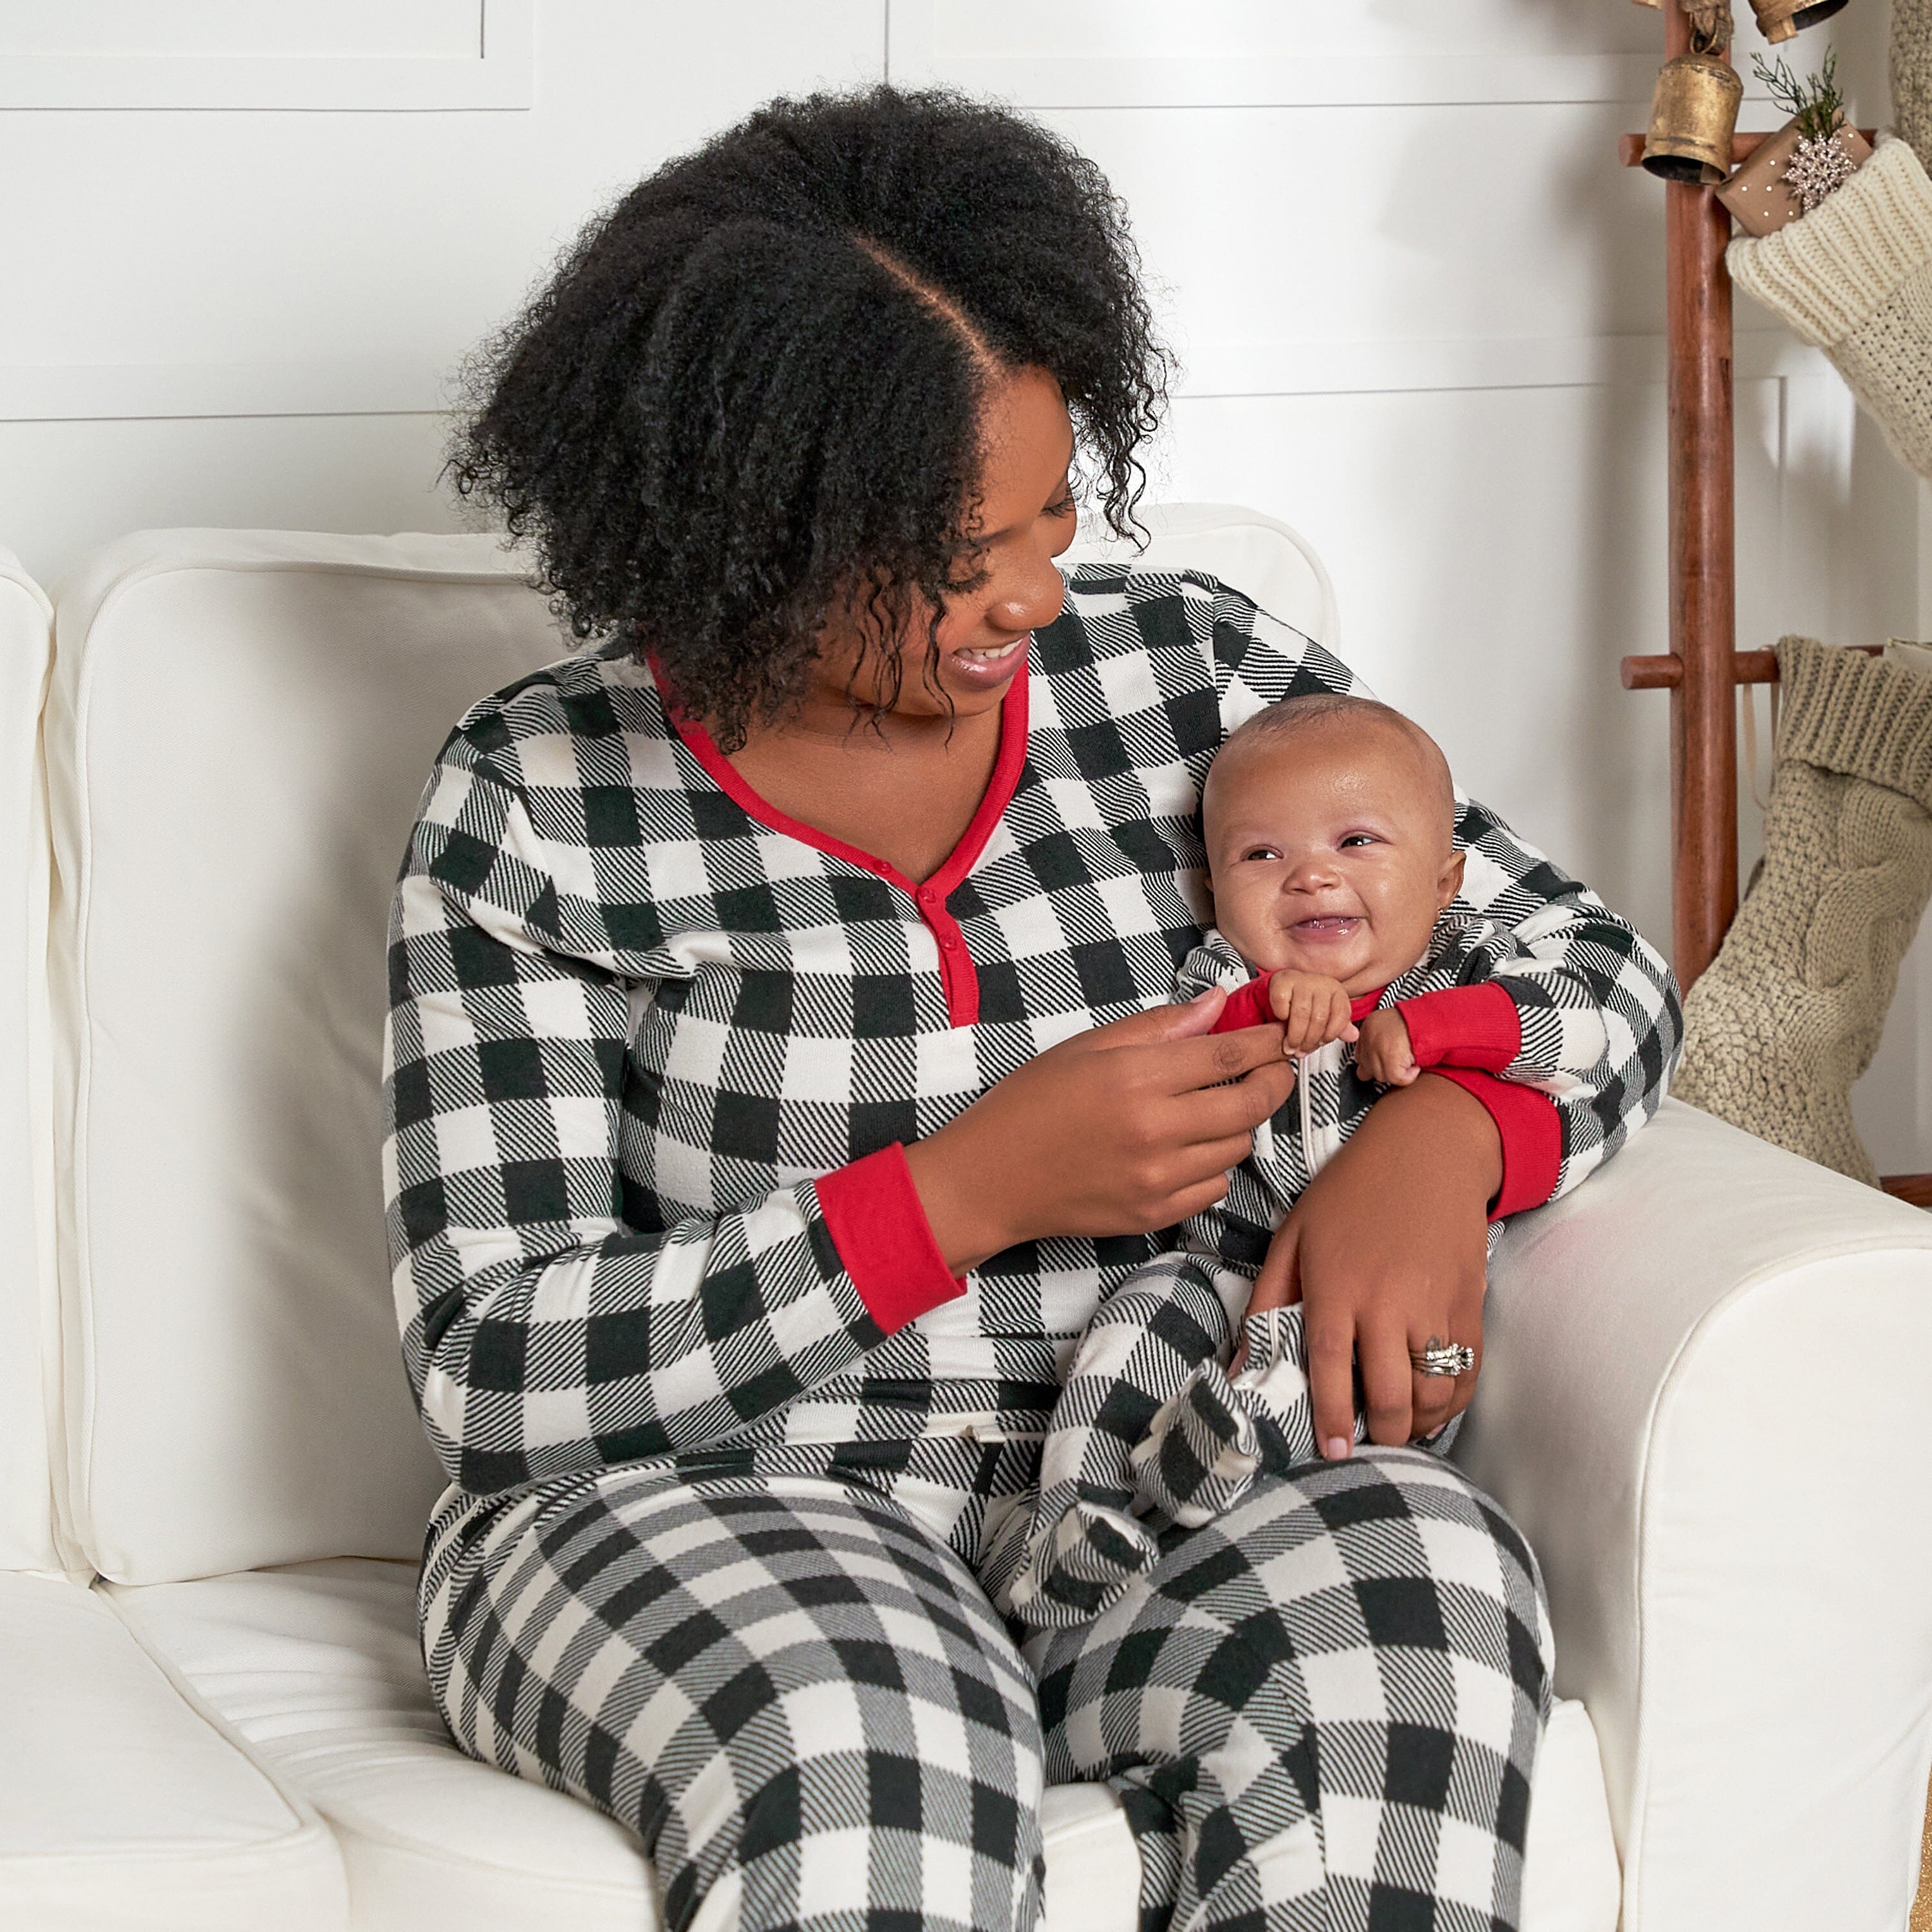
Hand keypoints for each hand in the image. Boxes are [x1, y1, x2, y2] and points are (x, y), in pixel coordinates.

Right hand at [904, 991, 1298, 1273]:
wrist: (990, 1179)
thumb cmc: (1031, 1103)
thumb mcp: (1086, 1047)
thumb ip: (1158, 1026)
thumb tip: (1217, 1005)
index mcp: (1135, 1079)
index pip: (1228, 1057)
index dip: (1264, 1041)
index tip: (1278, 1032)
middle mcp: (1155, 1131)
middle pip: (1250, 1104)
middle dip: (1274, 1079)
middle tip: (1274, 1066)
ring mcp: (1158, 1179)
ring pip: (1238, 1147)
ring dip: (1239, 1123)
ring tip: (1216, 1106)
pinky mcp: (1155, 1214)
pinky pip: (1215, 1187)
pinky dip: (1213, 1164)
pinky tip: (1187, 1147)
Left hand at [1240, 1075, 1497, 1450]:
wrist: (1428, 1151)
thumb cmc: (1348, 1192)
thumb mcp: (1293, 1236)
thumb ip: (1266, 1302)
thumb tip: (1240, 1366)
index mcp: (1338, 1286)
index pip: (1334, 1367)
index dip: (1332, 1416)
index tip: (1331, 1450)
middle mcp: (1388, 1302)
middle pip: (1391, 1393)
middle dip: (1380, 1433)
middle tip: (1365, 1446)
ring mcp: (1435, 1305)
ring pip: (1434, 1391)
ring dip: (1418, 1423)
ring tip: (1397, 1427)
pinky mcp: (1470, 1303)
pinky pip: (1468, 1371)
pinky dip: (1452, 1400)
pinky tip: (1431, 1406)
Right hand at [1266, 971, 1358, 1055]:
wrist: (1284, 984)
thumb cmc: (1306, 1001)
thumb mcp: (1326, 1013)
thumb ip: (1339, 1026)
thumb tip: (1353, 1036)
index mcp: (1336, 990)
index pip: (1341, 1016)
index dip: (1329, 1035)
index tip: (1320, 1044)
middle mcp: (1321, 983)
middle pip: (1320, 1018)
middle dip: (1309, 1041)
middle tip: (1301, 1051)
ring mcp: (1301, 980)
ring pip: (1301, 1014)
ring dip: (1295, 1036)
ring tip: (1290, 1046)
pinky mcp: (1282, 982)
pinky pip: (1283, 1006)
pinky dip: (1281, 1017)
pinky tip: (1282, 1021)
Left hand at [1354, 1009, 1419, 1085]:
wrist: (1434, 1020)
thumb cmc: (1420, 1025)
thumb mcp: (1392, 1027)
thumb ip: (1378, 1042)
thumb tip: (1367, 1067)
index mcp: (1368, 1026)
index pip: (1360, 1056)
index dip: (1375, 1063)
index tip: (1389, 1061)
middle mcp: (1369, 1036)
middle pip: (1366, 1070)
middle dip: (1385, 1069)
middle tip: (1401, 1061)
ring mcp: (1377, 1047)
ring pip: (1381, 1076)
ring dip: (1398, 1072)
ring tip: (1410, 1059)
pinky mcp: (1389, 1058)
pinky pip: (1395, 1079)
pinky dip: (1409, 1076)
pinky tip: (1415, 1064)